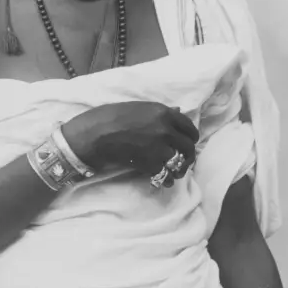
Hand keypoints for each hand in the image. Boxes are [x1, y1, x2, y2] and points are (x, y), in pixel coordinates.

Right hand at [61, 102, 199, 186]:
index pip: (189, 126)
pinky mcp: (151, 164)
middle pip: (188, 147)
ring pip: (179, 163)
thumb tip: (178, 112)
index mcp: (164, 113)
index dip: (191, 136)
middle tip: (184, 160)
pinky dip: (166, 179)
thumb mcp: (138, 107)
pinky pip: (166, 174)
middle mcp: (166, 130)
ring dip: (179, 170)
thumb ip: (160, 112)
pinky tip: (164, 180)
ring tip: (176, 173)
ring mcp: (159, 148)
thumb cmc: (111, 116)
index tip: (190, 141)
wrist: (95, 134)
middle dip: (188, 155)